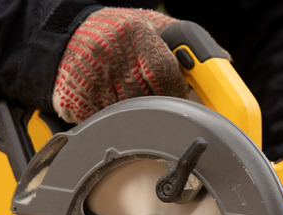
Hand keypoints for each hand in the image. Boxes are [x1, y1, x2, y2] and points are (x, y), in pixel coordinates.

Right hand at [52, 8, 189, 123]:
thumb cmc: (113, 32)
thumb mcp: (149, 24)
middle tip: (157, 101)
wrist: (63, 38)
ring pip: (130, 115)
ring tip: (127, 93)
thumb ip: (183, 41)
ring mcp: (91, 80)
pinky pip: (107, 123)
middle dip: (158, 105)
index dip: (176, 91)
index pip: (165, 72)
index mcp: (133, 31)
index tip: (179, 98)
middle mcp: (110, 53)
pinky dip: (113, 119)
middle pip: (149, 98)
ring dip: (136, 113)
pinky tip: (108, 100)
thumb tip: (219, 60)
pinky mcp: (75, 102)